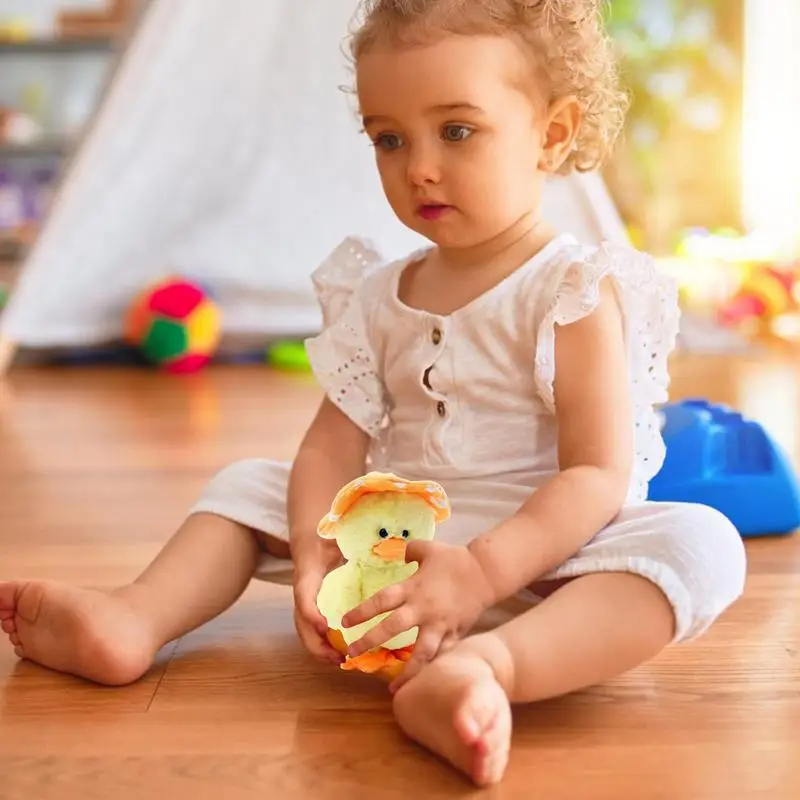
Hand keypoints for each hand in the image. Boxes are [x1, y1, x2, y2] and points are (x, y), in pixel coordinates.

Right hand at [292, 539, 344, 665]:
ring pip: (305, 631)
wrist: (308, 539)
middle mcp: (303, 592)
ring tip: (340, 661)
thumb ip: (347, 541)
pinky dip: (323, 645)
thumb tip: (373, 543)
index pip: (303, 596)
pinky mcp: (311, 609)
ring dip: (319, 649)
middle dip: (316, 643)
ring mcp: (304, 603)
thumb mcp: (334, 536)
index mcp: (307, 573)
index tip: (326, 627)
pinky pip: (312, 631)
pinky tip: (340, 653)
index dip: (312, 614)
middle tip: (338, 656)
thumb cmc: (324, 538)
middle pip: (301, 623)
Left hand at [341, 541, 495, 691]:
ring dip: (407, 672)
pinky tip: (424, 683)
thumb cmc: (455, 559)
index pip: (382, 601)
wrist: (486, 573)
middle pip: (393, 628)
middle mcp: (423, 609)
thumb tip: (399, 551)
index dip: (362, 612)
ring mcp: (440, 625)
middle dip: (370, 642)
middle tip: (352, 654)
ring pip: (421, 653)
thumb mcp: (429, 548)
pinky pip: (442, 655)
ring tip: (394, 689)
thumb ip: (411, 550)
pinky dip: (433, 669)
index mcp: (414, 588)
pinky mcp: (455, 634)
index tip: (344, 623)